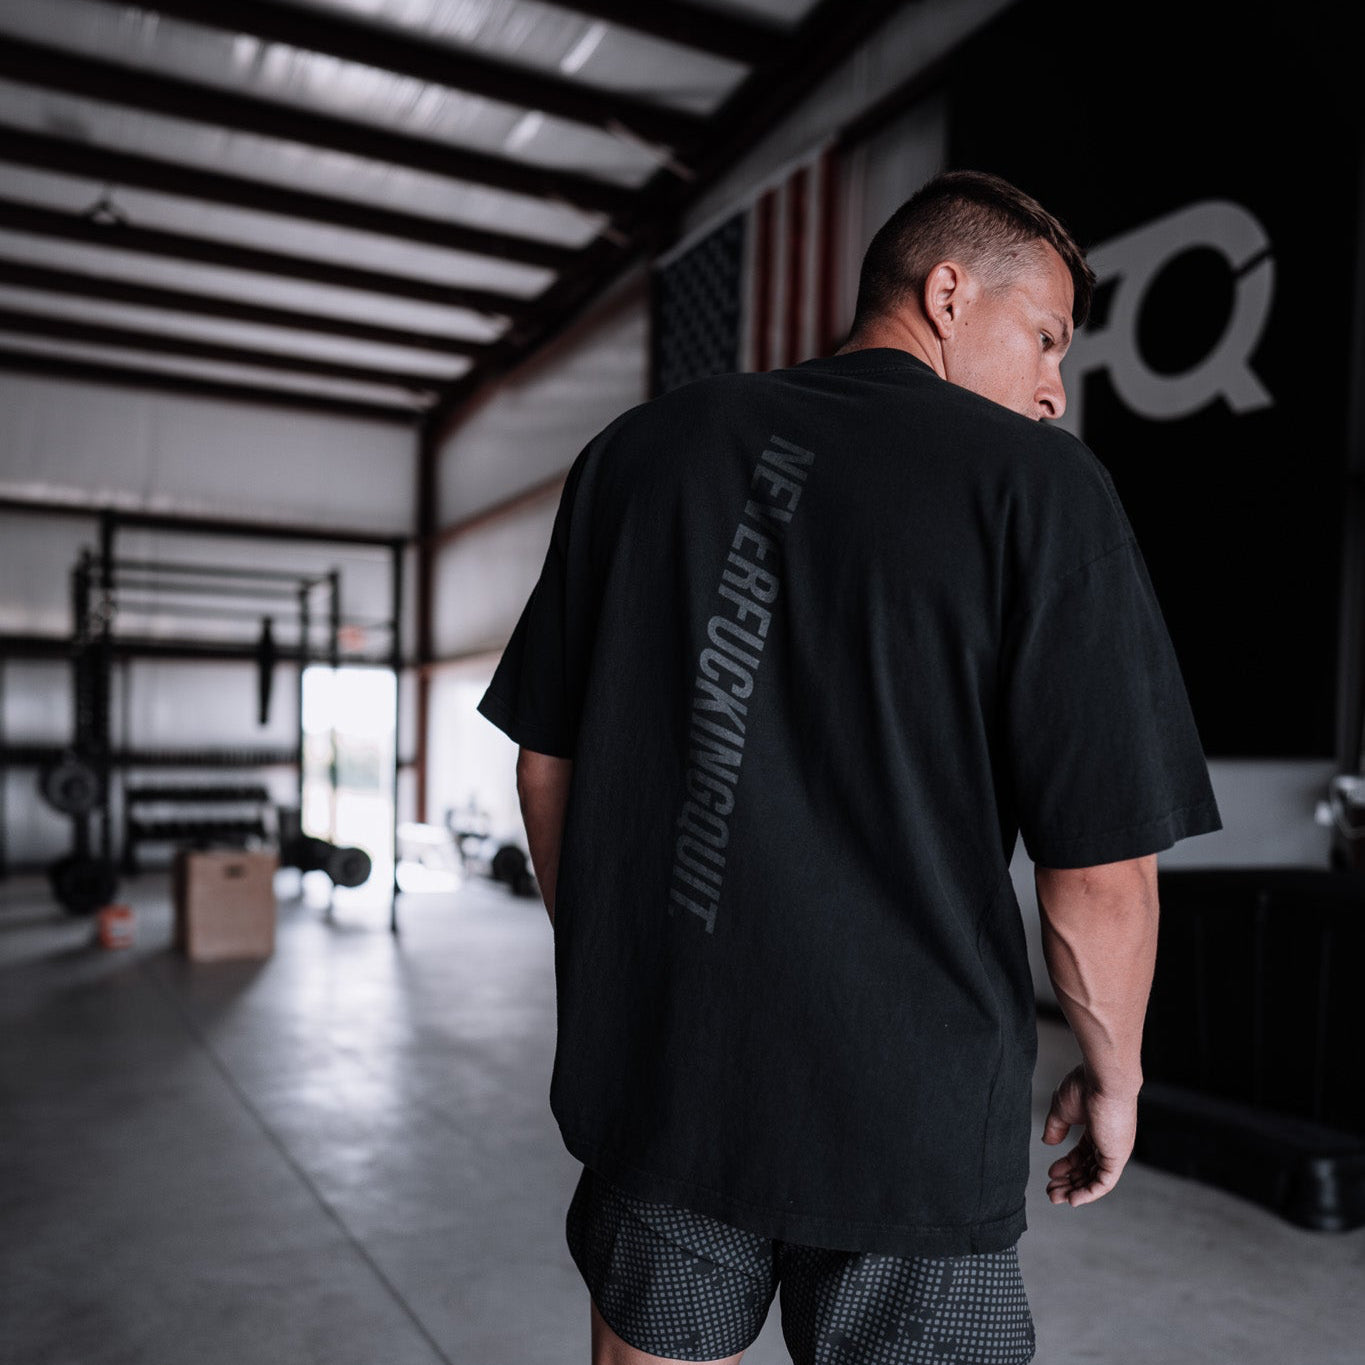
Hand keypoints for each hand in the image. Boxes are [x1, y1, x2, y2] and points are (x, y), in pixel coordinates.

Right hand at [1041, 1064, 1138, 1206]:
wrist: (1104, 1079)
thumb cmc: (1085, 1086)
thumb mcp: (1062, 1108)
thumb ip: (1055, 1127)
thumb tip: (1048, 1142)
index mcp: (1097, 1129)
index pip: (1082, 1154)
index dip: (1066, 1165)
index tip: (1051, 1173)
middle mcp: (1107, 1142)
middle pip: (1087, 1169)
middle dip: (1068, 1182)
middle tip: (1051, 1192)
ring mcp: (1113, 1150)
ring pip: (1094, 1179)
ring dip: (1075, 1190)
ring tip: (1056, 1197)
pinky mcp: (1117, 1156)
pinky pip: (1105, 1182)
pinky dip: (1090, 1193)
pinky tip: (1074, 1199)